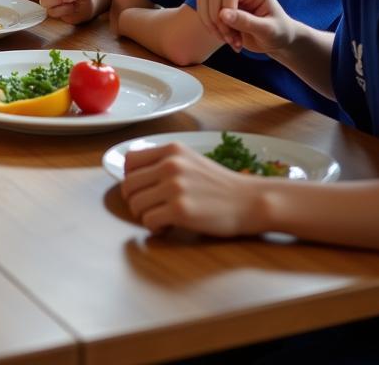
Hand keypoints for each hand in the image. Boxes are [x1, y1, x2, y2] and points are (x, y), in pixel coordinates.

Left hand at [121, 142, 264, 236]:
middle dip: (135, 200)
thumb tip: (133, 176)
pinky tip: (168, 226)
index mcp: (171, 150)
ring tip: (161, 217)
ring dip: (144, 215)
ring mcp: (174, 187)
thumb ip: (163, 162)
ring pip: (135, 204)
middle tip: (150, 208)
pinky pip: (148, 221)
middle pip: (129, 185)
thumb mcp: (190, 160)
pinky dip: (154, 227)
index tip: (141, 189)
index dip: (131, 178)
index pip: (129, 161)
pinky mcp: (180, 210)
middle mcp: (170, 165)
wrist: (249, 201)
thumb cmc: (219, 184)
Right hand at [195, 0, 295, 55]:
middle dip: (217, 17)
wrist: (277, 42)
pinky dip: (209, 26)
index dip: (226, 7)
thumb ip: (246, 21)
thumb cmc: (279, 34)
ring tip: (228, 40)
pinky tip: (224, 38)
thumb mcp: (267, 30)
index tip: (233, 30)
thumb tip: (222, 14)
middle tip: (231, 39)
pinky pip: (203, 9)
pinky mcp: (220, 7)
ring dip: (211, 22)